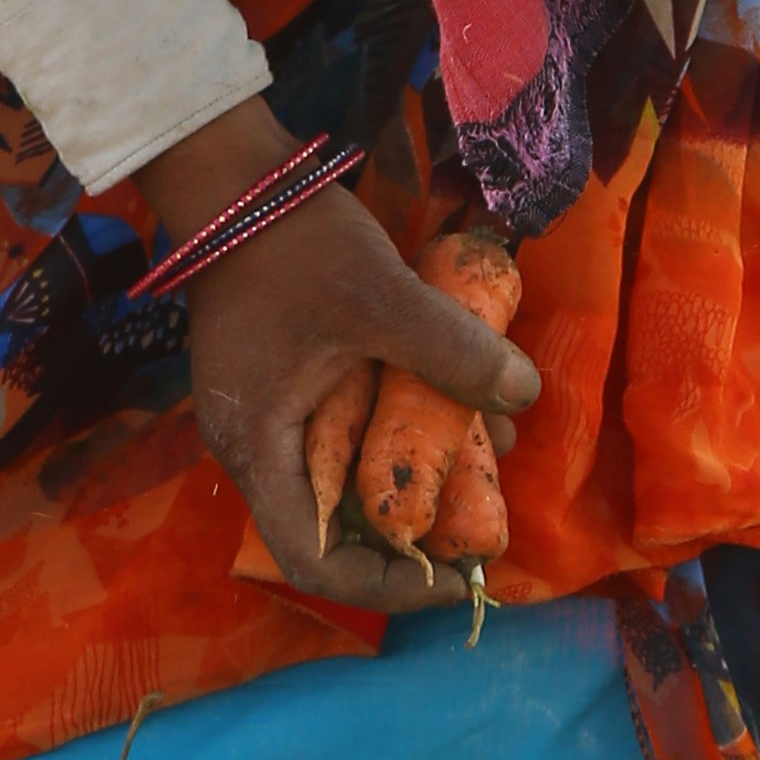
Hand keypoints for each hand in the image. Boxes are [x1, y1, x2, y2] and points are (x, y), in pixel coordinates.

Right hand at [138, 104, 538, 609]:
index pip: (314, 560)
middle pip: (337, 525)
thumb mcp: (382, 297)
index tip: (453, 572)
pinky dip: (403, 423)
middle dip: (417, 524)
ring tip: (489, 444)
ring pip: (349, 472)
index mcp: (261, 450)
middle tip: (485, 514)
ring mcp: (273, 412)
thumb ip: (452, 352)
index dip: (385, 584)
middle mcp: (259, 447)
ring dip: (418, 468)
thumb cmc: (294, 244)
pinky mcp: (290, 378)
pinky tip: (458, 393)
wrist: (234, 175)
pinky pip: (350, 426)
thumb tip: (525, 397)